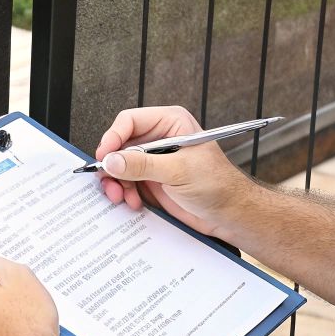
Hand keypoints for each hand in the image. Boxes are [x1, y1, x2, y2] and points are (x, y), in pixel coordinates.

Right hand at [94, 106, 260, 239]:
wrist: (229, 214)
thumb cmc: (218, 186)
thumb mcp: (179, 172)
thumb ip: (143, 165)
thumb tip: (113, 160)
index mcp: (170, 123)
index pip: (130, 121)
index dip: (113, 137)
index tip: (105, 156)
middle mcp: (159, 138)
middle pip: (120, 144)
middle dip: (112, 165)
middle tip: (108, 181)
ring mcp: (154, 160)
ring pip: (119, 165)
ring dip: (116, 182)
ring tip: (120, 196)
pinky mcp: (151, 179)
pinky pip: (126, 182)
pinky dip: (124, 192)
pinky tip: (132, 202)